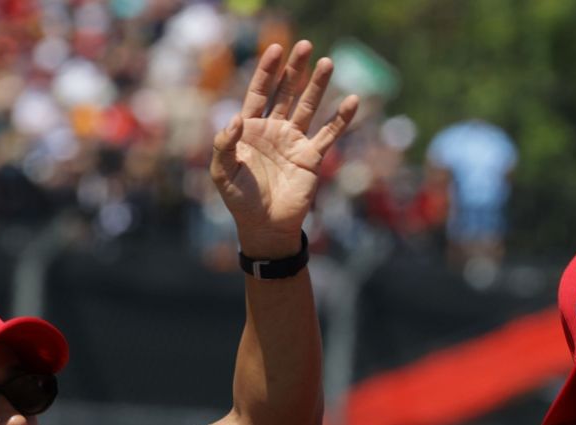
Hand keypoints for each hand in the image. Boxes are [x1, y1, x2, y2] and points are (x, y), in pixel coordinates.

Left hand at [211, 40, 359, 257]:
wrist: (265, 227)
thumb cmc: (240, 200)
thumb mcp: (222, 172)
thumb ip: (223, 144)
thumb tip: (235, 118)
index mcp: (251, 129)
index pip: (259, 92)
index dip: (267, 71)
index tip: (275, 49)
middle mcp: (274, 130)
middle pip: (286, 92)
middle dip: (295, 69)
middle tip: (305, 46)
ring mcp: (294, 142)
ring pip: (308, 107)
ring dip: (318, 86)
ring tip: (328, 63)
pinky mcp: (311, 157)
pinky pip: (329, 135)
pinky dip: (341, 119)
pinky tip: (352, 101)